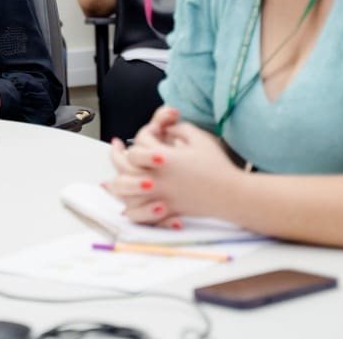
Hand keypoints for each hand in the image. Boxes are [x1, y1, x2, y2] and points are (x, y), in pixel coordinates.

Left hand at [107, 107, 240, 224]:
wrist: (232, 194)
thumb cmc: (217, 165)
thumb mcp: (199, 138)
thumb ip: (179, 128)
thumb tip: (165, 128)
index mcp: (165, 158)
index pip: (141, 144)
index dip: (145, 135)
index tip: (154, 133)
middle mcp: (158, 178)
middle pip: (124, 167)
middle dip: (117, 155)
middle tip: (116, 146)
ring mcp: (160, 196)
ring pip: (126, 192)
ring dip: (116, 183)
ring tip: (110, 176)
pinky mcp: (166, 211)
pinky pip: (139, 214)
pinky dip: (129, 209)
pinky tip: (123, 204)